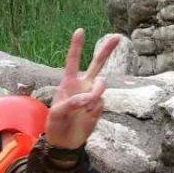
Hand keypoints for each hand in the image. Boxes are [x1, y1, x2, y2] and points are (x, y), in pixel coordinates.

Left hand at [46, 29, 119, 148]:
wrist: (65, 141)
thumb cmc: (56, 124)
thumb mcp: (56, 113)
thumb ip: (71, 103)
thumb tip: (89, 98)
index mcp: (68, 82)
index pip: (72, 61)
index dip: (76, 46)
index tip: (80, 31)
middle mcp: (83, 85)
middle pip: (97, 64)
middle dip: (107, 50)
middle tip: (118, 37)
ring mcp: (93, 95)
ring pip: (101, 86)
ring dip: (94, 93)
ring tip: (86, 104)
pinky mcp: (99, 106)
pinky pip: (100, 102)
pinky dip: (93, 109)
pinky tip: (86, 116)